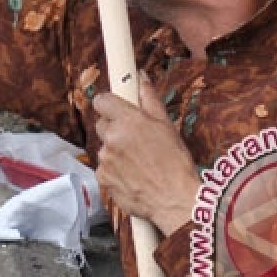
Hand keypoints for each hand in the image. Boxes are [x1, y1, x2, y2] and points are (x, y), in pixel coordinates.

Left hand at [92, 81, 199, 235]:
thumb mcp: (167, 125)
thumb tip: (140, 76)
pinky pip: (104, 168)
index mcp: (127, 121)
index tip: (116, 109)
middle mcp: (111, 138)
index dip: (109, 104)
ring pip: (104, 147)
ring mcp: (104, 159)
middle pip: (102, 124)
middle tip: (135, 140)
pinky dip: (114, 170)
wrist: (174, 200)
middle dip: (114, 129)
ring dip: (116, 151)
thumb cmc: (175, 163)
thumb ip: (149, 99)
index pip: (101, 101)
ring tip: (138, 162)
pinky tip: (132, 176)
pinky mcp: (102, 177)